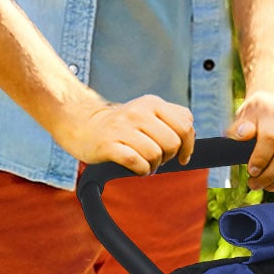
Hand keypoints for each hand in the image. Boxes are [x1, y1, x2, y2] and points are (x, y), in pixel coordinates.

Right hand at [55, 90, 195, 173]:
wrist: (82, 125)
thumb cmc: (122, 125)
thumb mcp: (149, 113)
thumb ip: (172, 120)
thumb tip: (191, 142)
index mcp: (152, 103)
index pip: (185, 124)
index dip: (188, 145)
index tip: (182, 155)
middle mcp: (138, 112)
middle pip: (172, 143)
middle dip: (169, 157)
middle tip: (157, 158)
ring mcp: (122, 127)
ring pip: (155, 154)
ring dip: (154, 166)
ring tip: (145, 163)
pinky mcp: (108, 144)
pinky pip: (137, 163)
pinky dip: (141, 170)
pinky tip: (136, 168)